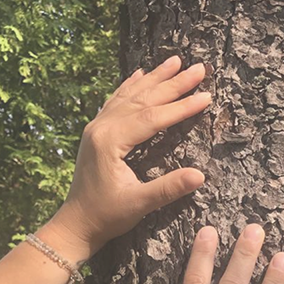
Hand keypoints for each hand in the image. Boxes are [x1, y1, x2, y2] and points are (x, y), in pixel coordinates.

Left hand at [46, 55, 211, 259]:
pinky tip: (140, 73)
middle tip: (199, 68)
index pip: (153, 117)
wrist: (77, 222)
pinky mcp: (97, 132)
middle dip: (173, 82)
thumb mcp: (140, 204)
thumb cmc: (107, 215)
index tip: (206, 96)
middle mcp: (102, 127)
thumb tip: (201, 176)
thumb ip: (169, 188)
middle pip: (143, 99)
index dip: (182, 106)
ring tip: (176, 61)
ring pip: (130, 94)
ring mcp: (97, 126)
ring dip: (155, 77)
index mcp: (111, 141)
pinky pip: (116, 100)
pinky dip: (131, 85)